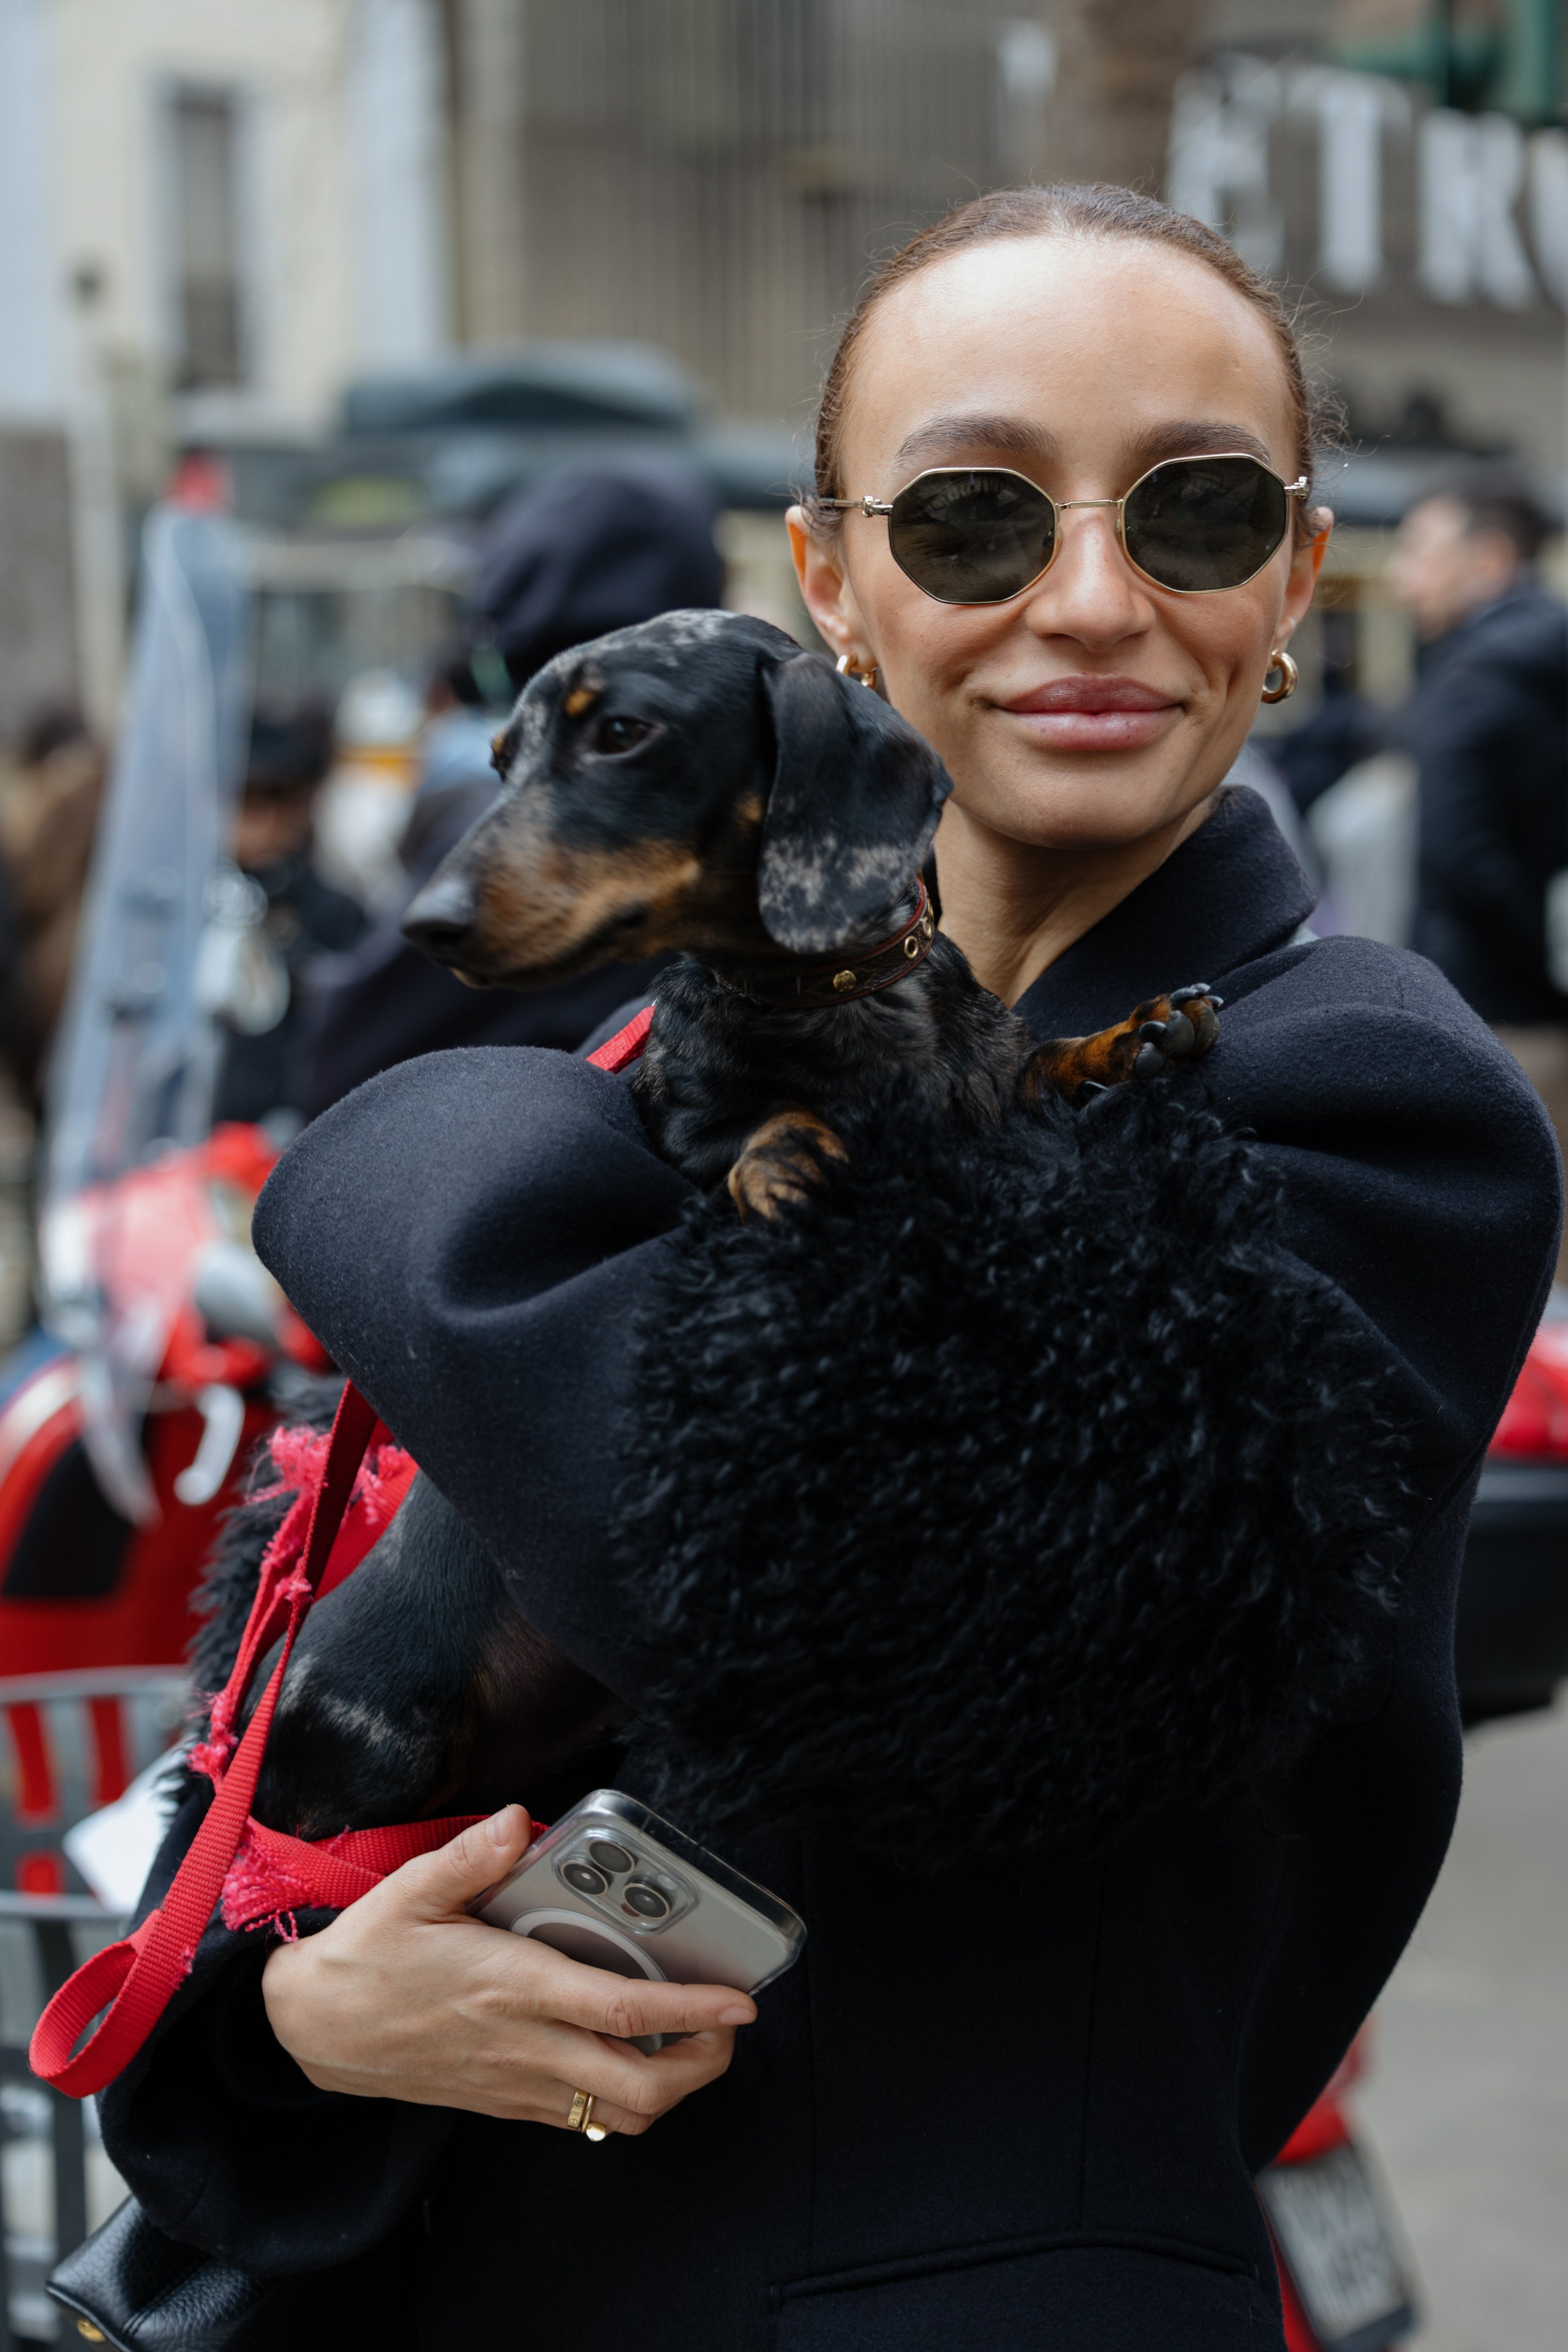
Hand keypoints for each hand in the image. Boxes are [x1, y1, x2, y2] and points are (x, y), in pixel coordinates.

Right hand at [261, 1805, 755, 2134]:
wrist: (308, 2031)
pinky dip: (622, 2099)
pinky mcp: (502, 2104)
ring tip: (691, 2045)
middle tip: (728, 2027)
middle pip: (641, 2087)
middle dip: (704, 2064)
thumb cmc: (363, 1959)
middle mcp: (524, 2046)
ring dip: (670, 2090)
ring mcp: (515, 2084)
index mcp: (512, 1988)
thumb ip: (472, 1855)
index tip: (740, 2001)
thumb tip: (519, 1821)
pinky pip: (581, 2119)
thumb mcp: (409, 1891)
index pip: (623, 2011)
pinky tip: (628, 2057)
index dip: (693, 2011)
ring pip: (618, 2117)